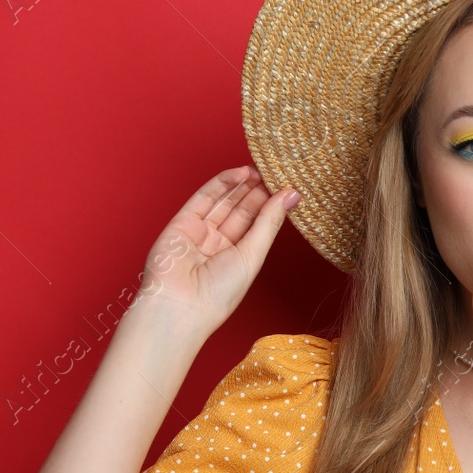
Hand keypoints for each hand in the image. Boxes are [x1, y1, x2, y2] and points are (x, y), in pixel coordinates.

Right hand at [137, 165, 300, 331]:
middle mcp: (217, 245)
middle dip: (258, 191)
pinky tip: (241, 173)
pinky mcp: (181, 223)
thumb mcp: (253, 255)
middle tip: (276, 172)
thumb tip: (291, 195)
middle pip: (240, 211)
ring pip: (223, 202)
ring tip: (263, 168)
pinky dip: (222, 183)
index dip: (270, 205)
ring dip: (242, 184)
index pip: (256, 225)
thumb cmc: (218, 293)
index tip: (287, 187)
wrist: (180, 305)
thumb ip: (269, 222)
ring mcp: (198, 233)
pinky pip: (204, 198)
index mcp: (236, 258)